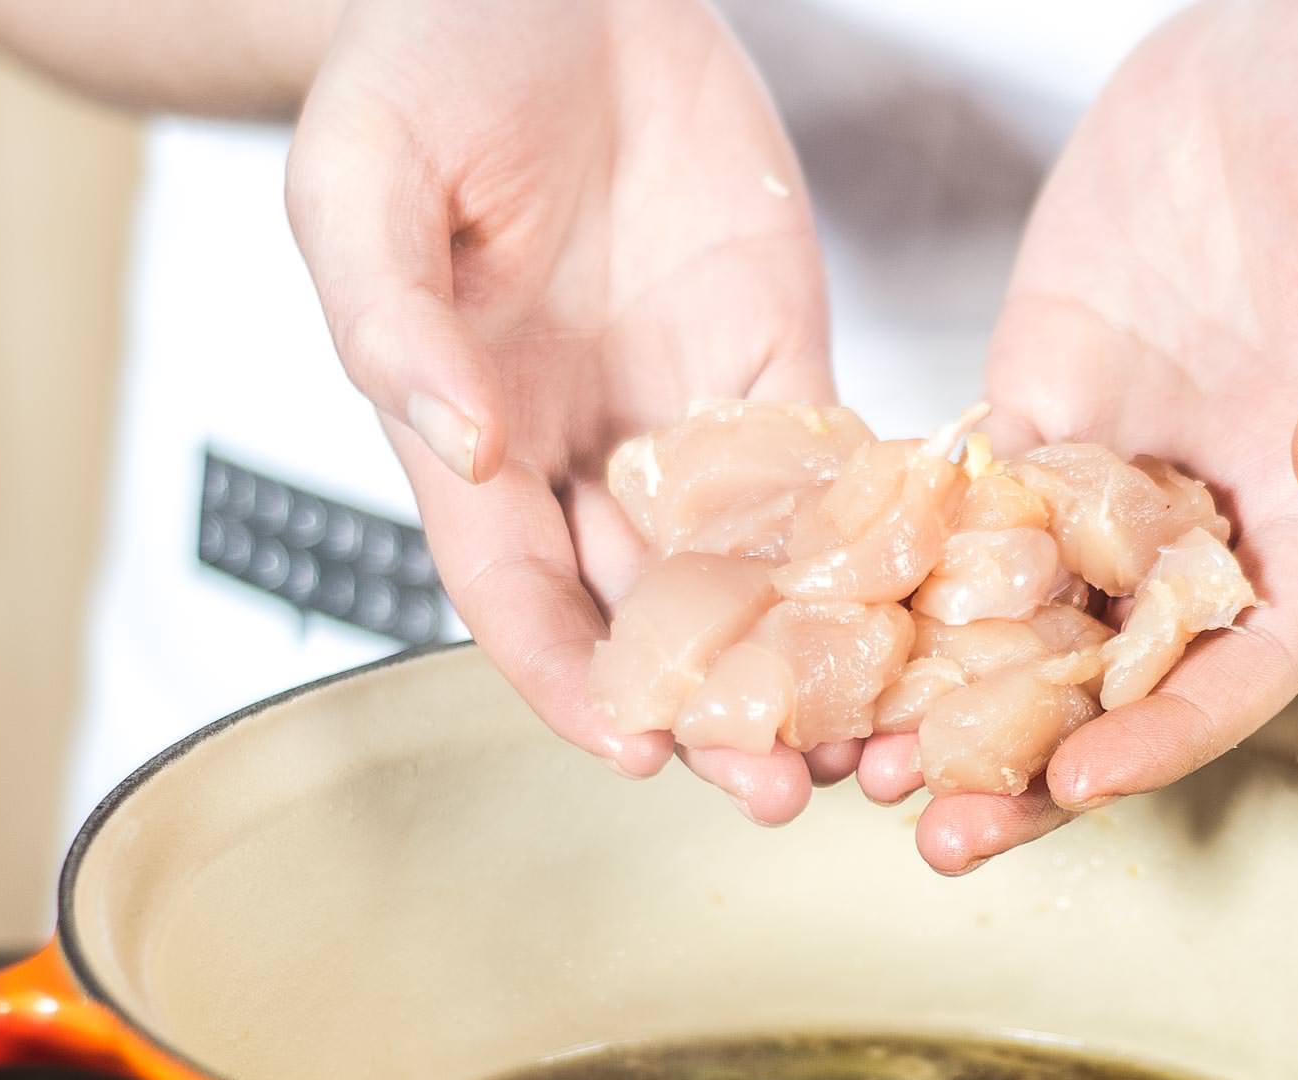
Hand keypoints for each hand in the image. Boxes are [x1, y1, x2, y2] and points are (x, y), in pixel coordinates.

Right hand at [286, 0, 840, 823]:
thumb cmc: (420, 70)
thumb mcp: (364, 181)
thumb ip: (391, 318)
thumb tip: (461, 447)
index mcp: (474, 443)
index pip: (522, 601)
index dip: (572, 685)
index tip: (635, 753)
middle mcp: (587, 457)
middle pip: (655, 619)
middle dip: (717, 712)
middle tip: (786, 789)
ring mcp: (691, 416)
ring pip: (756, 572)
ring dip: (814, 661)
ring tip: (880, 736)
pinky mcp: (782, 362)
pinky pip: (835, 469)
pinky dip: (881, 542)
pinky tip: (933, 606)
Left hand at [858, 0, 1297, 869]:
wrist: (1291, 36)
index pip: (1245, 666)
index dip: (1169, 735)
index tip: (1082, 782)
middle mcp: (1201, 513)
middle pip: (1115, 679)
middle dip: (1027, 765)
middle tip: (936, 827)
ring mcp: (1108, 466)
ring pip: (1017, 619)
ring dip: (941, 698)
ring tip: (853, 755)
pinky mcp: (1030, 405)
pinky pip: (953, 510)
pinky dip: (893, 572)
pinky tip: (822, 619)